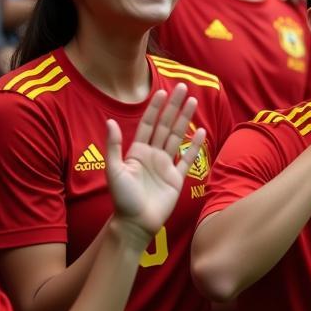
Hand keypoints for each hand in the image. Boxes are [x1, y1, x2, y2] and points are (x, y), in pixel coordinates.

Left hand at [105, 86, 205, 246]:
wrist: (136, 223)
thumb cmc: (122, 199)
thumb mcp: (114, 171)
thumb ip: (113, 146)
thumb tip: (109, 121)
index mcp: (137, 152)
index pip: (148, 124)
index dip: (155, 108)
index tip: (161, 92)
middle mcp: (153, 155)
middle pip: (166, 126)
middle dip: (174, 107)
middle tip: (183, 88)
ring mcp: (166, 165)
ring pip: (177, 137)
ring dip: (185, 119)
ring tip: (192, 102)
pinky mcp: (177, 178)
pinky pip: (187, 158)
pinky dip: (194, 145)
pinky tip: (200, 132)